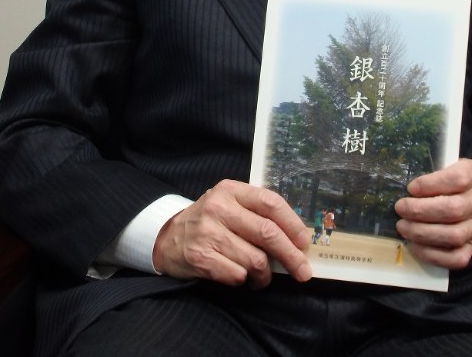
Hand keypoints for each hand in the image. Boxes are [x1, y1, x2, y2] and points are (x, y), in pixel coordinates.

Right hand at [152, 179, 311, 287]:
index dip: (292, 224)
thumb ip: (256, 213)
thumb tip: (295, 238)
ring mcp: (207, 232)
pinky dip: (244, 280)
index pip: (270, 202)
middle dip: (291, 256)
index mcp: (231, 190)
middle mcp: (219, 208)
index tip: (304, 242)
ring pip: (255, 259)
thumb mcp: (228, 204)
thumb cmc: (208, 222)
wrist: (167, 237)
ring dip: (264, 274)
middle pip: (267, 233)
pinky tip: (239, 276)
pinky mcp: (199, 257)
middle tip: (303, 271)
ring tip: (261, 276)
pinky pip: (237, 275)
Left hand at [394, 158, 471, 269]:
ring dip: (423, 233)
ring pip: (453, 235)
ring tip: (403, 226)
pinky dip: (432, 255)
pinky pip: (455, 258)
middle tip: (400, 208)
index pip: (458, 179)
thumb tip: (407, 190)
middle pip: (453, 209)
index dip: (431, 184)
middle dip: (421, 210)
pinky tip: (415, 245)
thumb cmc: (459, 185)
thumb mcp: (451, 168)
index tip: (411, 188)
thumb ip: (433, 175)